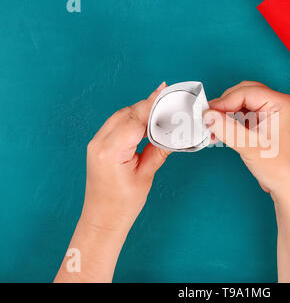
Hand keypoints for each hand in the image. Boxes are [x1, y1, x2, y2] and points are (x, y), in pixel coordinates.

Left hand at [81, 82, 169, 232]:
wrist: (103, 219)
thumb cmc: (123, 204)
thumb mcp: (146, 175)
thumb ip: (159, 150)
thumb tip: (172, 133)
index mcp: (111, 152)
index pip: (134, 120)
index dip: (151, 104)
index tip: (165, 91)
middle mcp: (99, 143)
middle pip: (126, 114)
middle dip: (147, 105)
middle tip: (168, 99)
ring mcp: (96, 143)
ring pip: (120, 116)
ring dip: (139, 111)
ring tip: (159, 110)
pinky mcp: (98, 145)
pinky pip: (116, 124)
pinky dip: (131, 119)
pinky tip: (145, 121)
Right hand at [204, 81, 289, 199]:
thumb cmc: (280, 168)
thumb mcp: (249, 146)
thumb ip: (227, 128)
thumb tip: (208, 115)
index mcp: (281, 104)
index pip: (246, 92)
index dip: (224, 101)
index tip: (208, 113)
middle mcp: (278, 106)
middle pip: (243, 95)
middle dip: (224, 106)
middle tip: (208, 118)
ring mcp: (271, 115)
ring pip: (241, 106)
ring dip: (225, 116)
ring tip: (212, 129)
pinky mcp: (264, 126)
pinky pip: (243, 117)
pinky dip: (230, 124)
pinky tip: (219, 134)